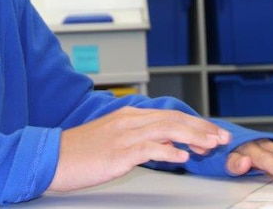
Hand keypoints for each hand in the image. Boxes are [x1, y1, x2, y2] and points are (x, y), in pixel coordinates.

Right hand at [48, 106, 230, 191]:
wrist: (51, 157)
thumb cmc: (79, 152)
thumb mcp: (112, 140)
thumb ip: (138, 140)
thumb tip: (166, 147)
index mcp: (128, 116)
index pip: (169, 115)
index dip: (194, 123)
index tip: (212, 132)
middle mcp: (128, 121)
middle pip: (173, 119)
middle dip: (201, 128)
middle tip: (221, 138)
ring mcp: (123, 136)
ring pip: (166, 130)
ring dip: (191, 137)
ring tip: (209, 145)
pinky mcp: (117, 153)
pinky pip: (148, 148)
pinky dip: (167, 151)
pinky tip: (181, 157)